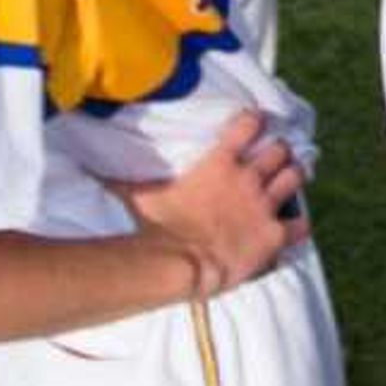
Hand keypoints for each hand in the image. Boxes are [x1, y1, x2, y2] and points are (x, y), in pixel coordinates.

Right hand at [103, 109, 310, 298]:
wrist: (179, 263)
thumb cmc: (155, 227)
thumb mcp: (135, 194)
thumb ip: (119, 177)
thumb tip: (85, 166)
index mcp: (220, 162)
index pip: (248, 125)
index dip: (254, 122)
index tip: (255, 123)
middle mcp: (248, 178)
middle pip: (280, 151)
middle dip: (280, 152)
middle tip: (276, 157)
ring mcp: (264, 206)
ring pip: (296, 177)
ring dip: (295, 178)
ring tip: (294, 179)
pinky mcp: (274, 235)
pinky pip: (301, 224)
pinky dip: (299, 224)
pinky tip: (295, 226)